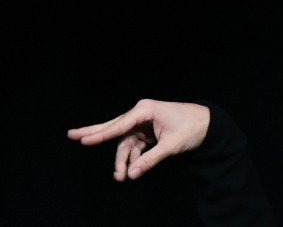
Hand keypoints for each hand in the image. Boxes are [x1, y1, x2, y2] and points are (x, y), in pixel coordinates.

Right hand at [67, 99, 209, 180]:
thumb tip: (132, 174)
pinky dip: (132, 157)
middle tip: (71, 135)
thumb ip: (151, 160)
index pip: (119, 124)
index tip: (83, 140)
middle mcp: (141, 113)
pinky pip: (134, 145)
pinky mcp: (147, 131)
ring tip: (119, 177)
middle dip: (94, 133)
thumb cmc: (191, 128)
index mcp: (145, 110)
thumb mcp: (172, 145)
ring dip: (122, 159)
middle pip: (114, 126)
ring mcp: (143, 122)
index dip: (101, 134)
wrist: (207, 123)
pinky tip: (131, 170)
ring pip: (124, 141)